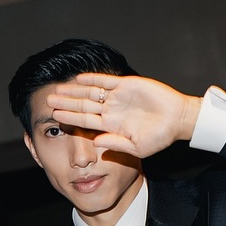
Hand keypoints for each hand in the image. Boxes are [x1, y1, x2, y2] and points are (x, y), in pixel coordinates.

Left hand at [49, 75, 200, 158]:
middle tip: (48, 100)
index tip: (54, 117)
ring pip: (90, 92)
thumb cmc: (160, 137)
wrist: (178, 120)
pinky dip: (92, 79)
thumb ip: (115, 144)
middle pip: (83, 105)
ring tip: (58, 89)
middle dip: (66, 103)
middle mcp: (111, 111)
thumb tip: (95, 143)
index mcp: (111, 126)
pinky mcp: (127, 85)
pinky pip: (106, 80)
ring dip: (74, 90)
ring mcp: (118, 97)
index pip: (84, 121)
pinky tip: (78, 78)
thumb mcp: (136, 147)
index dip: (69, 118)